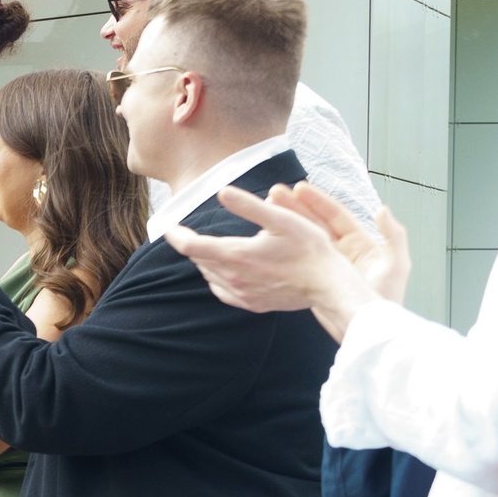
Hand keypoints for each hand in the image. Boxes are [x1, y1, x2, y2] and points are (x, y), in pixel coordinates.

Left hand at [169, 185, 407, 340]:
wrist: (328, 286)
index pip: (190, 246)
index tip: (169, 226)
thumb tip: (221, 191)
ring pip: (208, 276)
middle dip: (192, 245)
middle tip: (190, 232)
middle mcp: (232, 278)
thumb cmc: (309, 249)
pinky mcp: (250, 304)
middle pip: (198, 260)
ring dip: (205, 261)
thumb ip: (249, 206)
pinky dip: (217, 278)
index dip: (176, 235)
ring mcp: (241, 294)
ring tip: (208, 247)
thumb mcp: (282, 220)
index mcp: (236, 255)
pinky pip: (221, 291)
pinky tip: (226, 270)